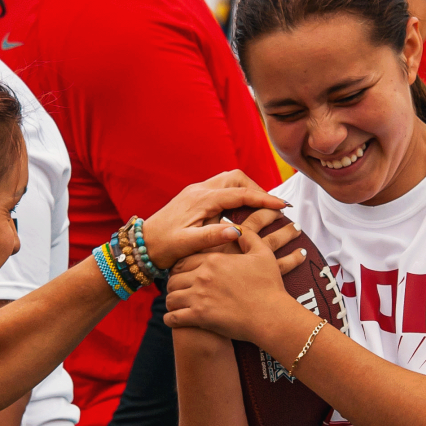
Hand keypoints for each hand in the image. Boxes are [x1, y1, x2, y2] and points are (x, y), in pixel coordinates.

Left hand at [140, 170, 285, 269]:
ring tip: (261, 208)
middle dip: (257, 189)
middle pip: (236, 178)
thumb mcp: (187, 245)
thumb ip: (211, 237)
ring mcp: (196, 191)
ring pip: (229, 180)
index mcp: (201, 200)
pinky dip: (236, 195)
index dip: (264, 199)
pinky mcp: (195, 197)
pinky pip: (222, 188)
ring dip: (246, 190)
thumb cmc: (163, 247)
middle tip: (272, 206)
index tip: (283, 205)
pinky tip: (242, 212)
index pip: (240, 194)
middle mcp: (199, 190)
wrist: (142, 244)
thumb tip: (237, 231)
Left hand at [164, 228, 307, 342]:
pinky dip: (171, 319)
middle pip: (174, 278)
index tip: (182, 273)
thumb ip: (247, 236)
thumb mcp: (262, 253)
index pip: (184, 261)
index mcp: (213, 260)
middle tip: (177, 290)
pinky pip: (174, 318)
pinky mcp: (199, 317)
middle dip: (174, 284)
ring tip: (176, 305)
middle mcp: (202, 276)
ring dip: (172, 302)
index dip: (180, 268)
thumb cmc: (269, 286)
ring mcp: (199, 297)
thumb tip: (234, 226)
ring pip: (171, 298)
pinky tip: (173, 320)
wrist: (271, 316)